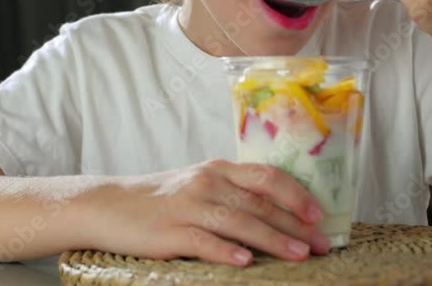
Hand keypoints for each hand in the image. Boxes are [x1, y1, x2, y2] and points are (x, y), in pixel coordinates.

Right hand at [83, 159, 330, 265]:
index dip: (296, 195)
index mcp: (219, 170)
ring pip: (239, 222)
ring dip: (272, 239)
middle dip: (295, 225)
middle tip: (322, 244)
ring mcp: (188, 206)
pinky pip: (203, 241)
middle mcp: (207, 183)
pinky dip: (226, 250)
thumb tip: (279, 212)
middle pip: (260, 203)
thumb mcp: (200, 185)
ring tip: (298, 255)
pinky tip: (245, 261)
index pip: (266, 177)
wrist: (109, 205)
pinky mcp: (169, 232)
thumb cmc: (161, 199)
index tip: (319, 215)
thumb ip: (234, 192)